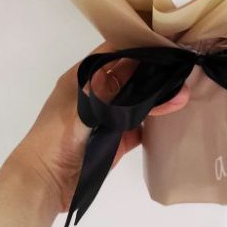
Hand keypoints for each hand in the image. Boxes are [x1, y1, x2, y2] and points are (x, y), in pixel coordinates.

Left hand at [5, 43, 190, 211]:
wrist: (41, 185)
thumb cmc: (55, 139)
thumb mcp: (83, 109)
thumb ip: (112, 91)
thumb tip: (141, 67)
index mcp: (84, 78)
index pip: (114, 53)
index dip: (138, 45)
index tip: (163, 41)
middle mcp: (97, 94)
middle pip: (131, 76)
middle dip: (156, 72)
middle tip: (182, 68)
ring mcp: (107, 117)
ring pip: (138, 101)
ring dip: (159, 97)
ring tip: (184, 94)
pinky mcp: (115, 140)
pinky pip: (139, 126)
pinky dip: (155, 121)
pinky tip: (174, 113)